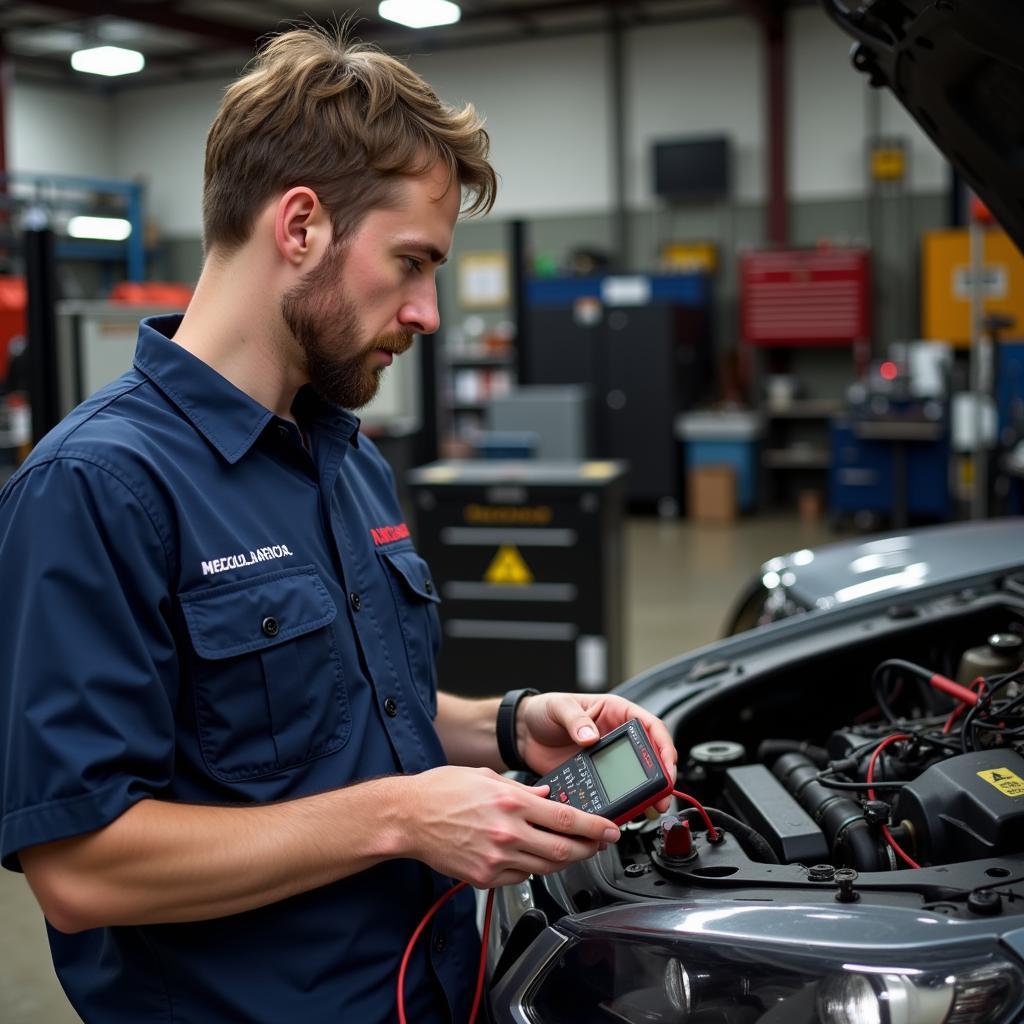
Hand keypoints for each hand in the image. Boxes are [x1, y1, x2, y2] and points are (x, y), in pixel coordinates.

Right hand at [402, 765, 619, 887]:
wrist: (408, 817)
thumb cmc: (441, 791)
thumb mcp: (485, 777)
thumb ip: (520, 789)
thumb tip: (546, 797)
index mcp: (510, 803)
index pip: (565, 819)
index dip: (594, 827)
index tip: (610, 830)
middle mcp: (507, 833)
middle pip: (562, 849)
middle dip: (588, 849)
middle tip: (599, 844)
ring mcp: (496, 859)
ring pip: (545, 867)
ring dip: (563, 860)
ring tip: (570, 850)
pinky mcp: (484, 877)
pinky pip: (520, 878)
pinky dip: (531, 868)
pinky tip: (531, 856)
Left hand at [517, 693, 677, 813]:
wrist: (522, 734)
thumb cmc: (542, 711)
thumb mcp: (558, 707)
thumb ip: (574, 719)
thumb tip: (590, 736)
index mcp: (616, 713)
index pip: (650, 727)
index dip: (663, 746)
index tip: (667, 765)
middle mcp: (617, 738)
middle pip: (650, 758)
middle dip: (661, 778)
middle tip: (661, 797)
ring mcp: (608, 760)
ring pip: (637, 779)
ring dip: (646, 795)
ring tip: (647, 810)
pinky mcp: (596, 778)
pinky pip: (615, 793)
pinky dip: (621, 804)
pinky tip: (622, 813)